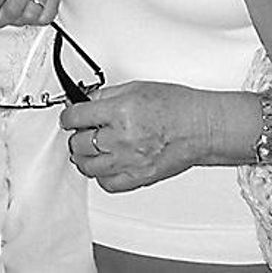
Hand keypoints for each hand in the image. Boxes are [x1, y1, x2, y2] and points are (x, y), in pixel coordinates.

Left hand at [60, 81, 215, 192]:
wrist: (203, 128)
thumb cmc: (177, 107)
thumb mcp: (136, 89)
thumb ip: (105, 96)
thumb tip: (84, 101)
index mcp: (120, 112)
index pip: (76, 117)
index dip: (68, 116)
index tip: (70, 117)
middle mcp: (122, 138)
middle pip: (78, 143)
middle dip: (77, 135)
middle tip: (83, 131)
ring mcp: (130, 161)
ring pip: (88, 166)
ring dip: (84, 156)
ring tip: (90, 148)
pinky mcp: (139, 178)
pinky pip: (107, 184)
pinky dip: (102, 175)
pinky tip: (106, 164)